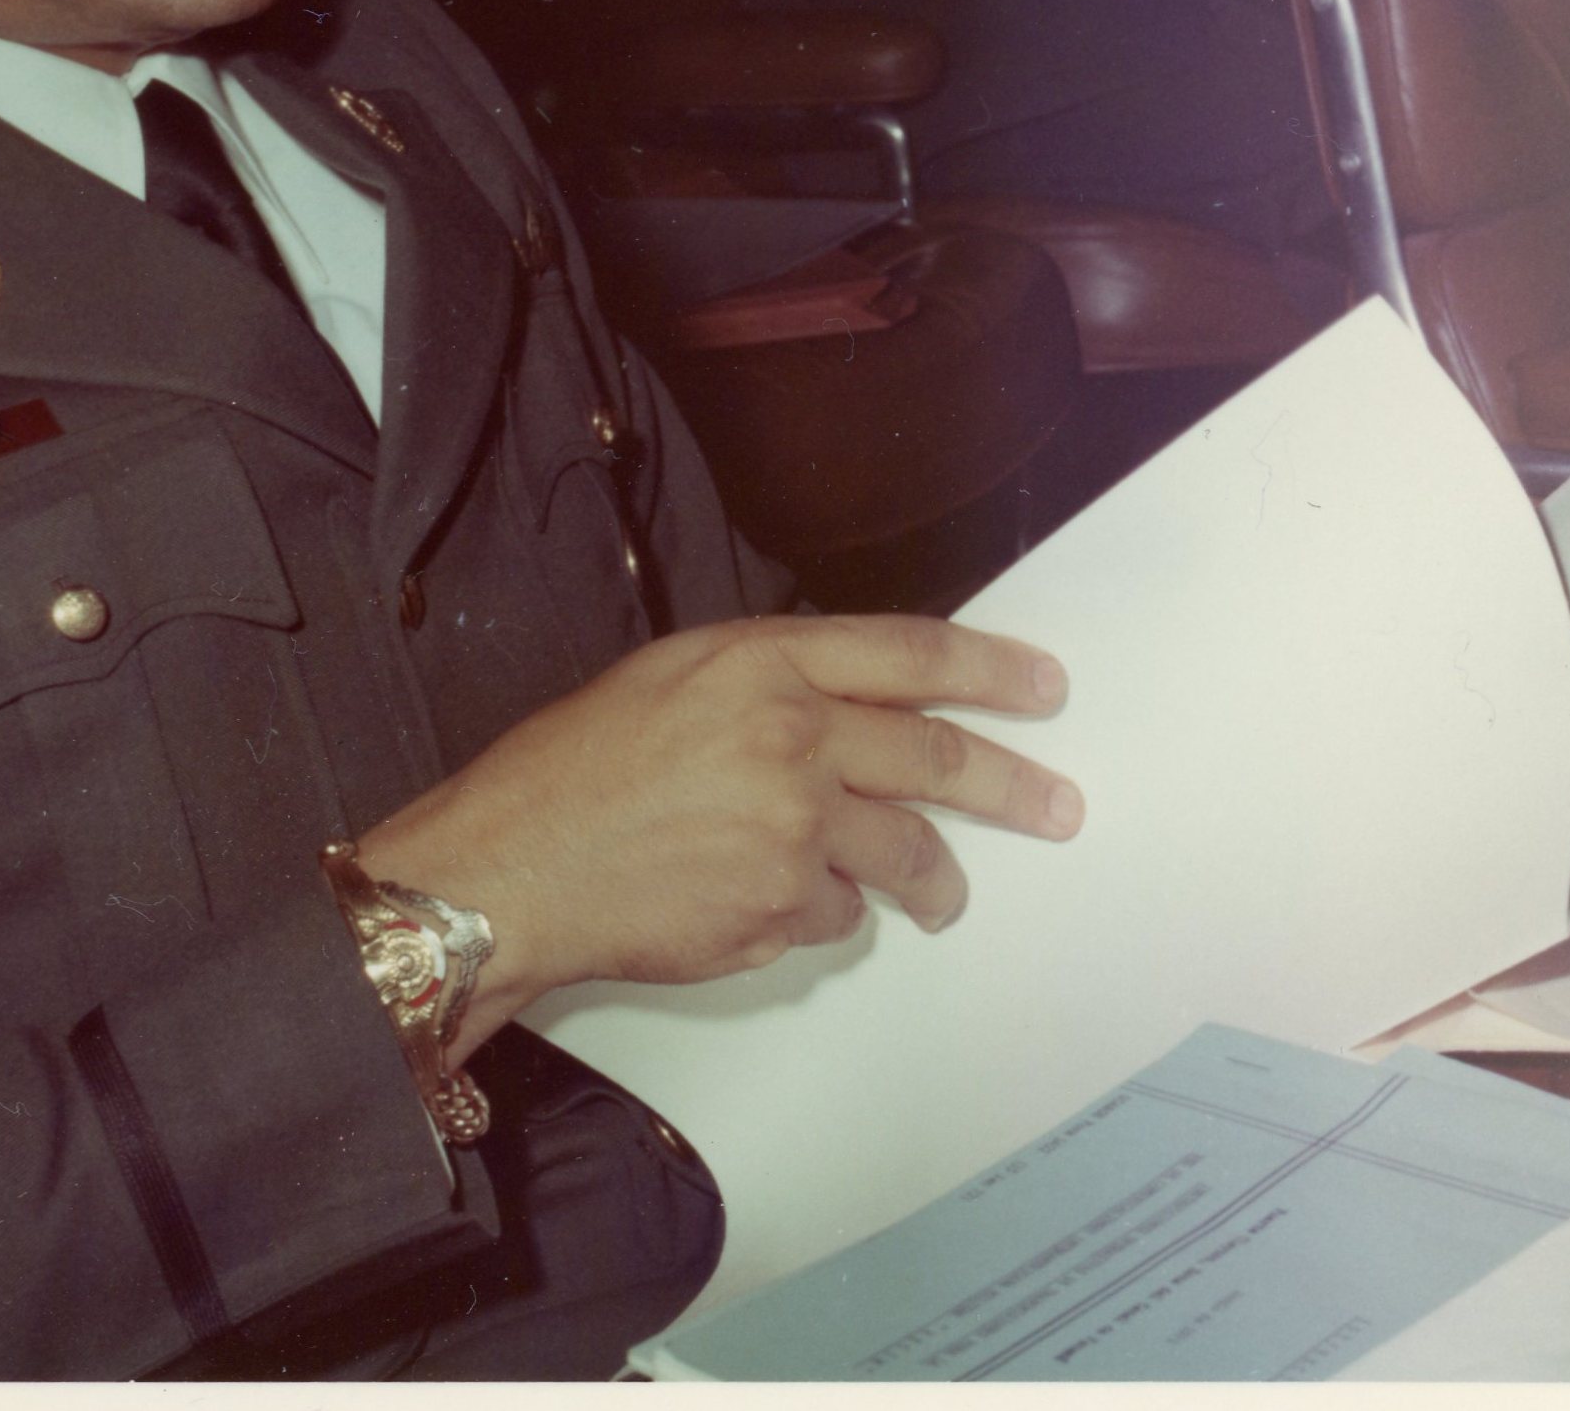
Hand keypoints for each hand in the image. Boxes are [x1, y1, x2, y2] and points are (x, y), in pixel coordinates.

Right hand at [356, 615, 1079, 1063]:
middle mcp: (791, 737)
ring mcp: (794, 829)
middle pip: (938, 760)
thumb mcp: (666, 683)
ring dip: (933, 879)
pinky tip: (761, 903)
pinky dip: (816, 912)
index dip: (991, 669)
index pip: (910, 654)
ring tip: (941, 898)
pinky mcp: (783, 909)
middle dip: (1014, 788)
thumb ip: (765, 688)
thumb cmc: (567, 772)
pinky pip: (835, 914)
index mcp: (760, 663)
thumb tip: (854, 717)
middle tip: (1060, 806)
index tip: (1046, 687)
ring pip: (904, 852)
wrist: (509, 869)